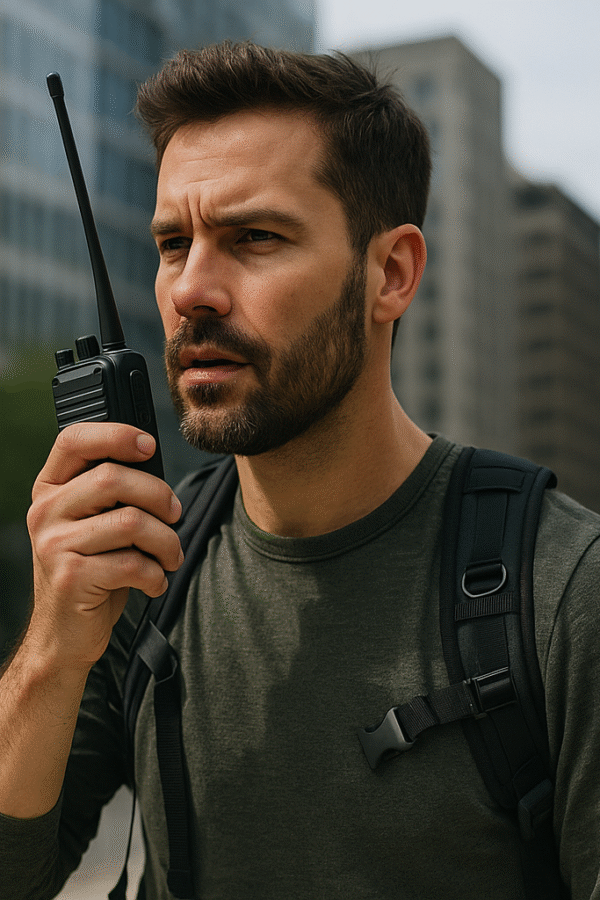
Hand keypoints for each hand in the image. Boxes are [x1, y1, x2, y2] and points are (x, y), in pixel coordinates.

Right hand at [26, 422, 182, 671]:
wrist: (63, 634)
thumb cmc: (92, 572)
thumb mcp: (93, 524)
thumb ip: (112, 491)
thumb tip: (154, 461)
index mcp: (50, 489)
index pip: (73, 440)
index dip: (115, 434)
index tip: (150, 446)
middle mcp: (45, 512)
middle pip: (113, 478)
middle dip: (159, 496)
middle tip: (176, 516)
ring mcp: (54, 545)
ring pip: (131, 522)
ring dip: (167, 541)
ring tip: (170, 557)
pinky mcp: (71, 578)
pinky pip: (132, 563)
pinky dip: (156, 575)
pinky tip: (154, 583)